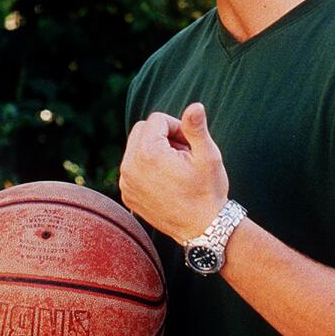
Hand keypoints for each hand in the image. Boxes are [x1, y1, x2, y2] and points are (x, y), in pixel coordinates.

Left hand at [119, 102, 228, 241]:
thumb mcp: (208, 156)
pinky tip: (166, 183)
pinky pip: (132, 168)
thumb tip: (195, 105)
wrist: (204, 230)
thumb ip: (196, 128)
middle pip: (141, 130)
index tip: (190, 145)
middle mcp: (130, 166)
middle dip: (162, 136)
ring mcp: (126, 183)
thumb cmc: (209, 191)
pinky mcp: (127, 194)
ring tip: (176, 169)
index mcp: (148, 153)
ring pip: (135, 148)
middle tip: (183, 155)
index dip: (177, 128)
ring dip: (154, 151)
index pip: (157, 120)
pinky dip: (146, 168)